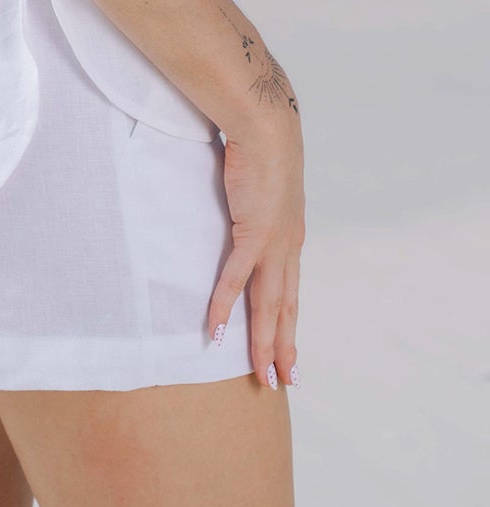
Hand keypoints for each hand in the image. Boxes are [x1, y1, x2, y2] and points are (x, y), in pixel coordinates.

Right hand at [207, 110, 305, 390]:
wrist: (267, 124)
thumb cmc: (261, 142)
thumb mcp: (261, 181)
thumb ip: (253, 198)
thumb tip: (240, 199)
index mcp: (290, 235)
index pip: (290, 290)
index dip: (289, 323)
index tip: (289, 351)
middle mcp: (287, 245)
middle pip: (285, 307)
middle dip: (285, 347)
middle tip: (284, 382)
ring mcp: (273, 243)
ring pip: (268, 305)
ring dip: (264, 342)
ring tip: (262, 375)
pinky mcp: (253, 233)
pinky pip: (236, 278)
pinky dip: (225, 306)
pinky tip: (216, 332)